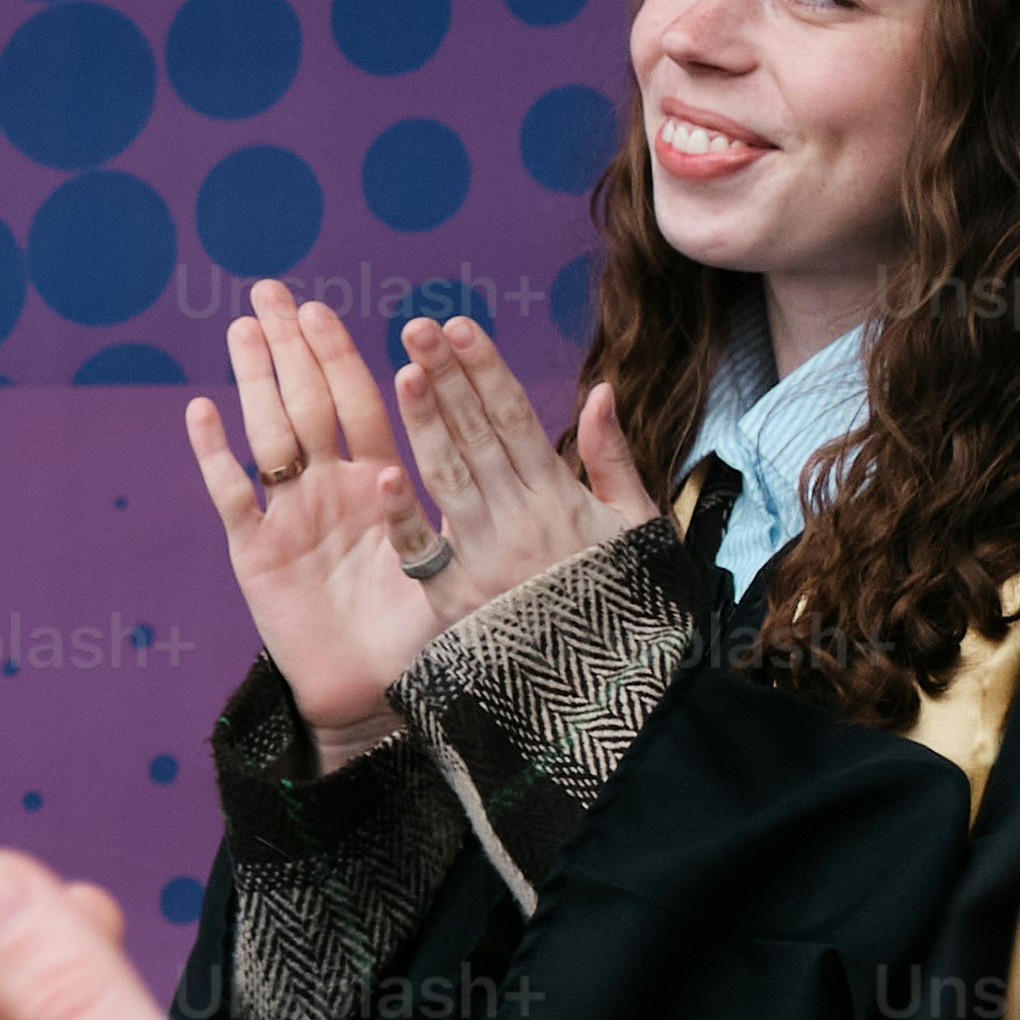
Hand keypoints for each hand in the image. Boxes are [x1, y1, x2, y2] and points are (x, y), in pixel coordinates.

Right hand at [183, 288, 444, 755]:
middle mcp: (329, 488)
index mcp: (378, 482)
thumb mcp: (458, 567)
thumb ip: (463, 512)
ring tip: (241, 329)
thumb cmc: (421, 633)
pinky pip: (232, 496)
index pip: (364, 404)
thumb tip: (481, 456)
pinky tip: (202, 411)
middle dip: (291, 345)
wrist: (372, 697)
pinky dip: (216, 455)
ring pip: (268, 434)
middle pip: (307, 402)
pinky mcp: (255, 553)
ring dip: (253, 381)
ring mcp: (289, 516)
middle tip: (272, 290)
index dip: (346, 357)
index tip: (331, 308)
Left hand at [395, 313, 657, 619]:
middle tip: (417, 327)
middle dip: (449, 378)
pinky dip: (406, 516)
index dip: (487, 371)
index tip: (461, 326)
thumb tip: (602, 390)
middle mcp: (522, 520)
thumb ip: (611, 459)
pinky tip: (385, 475)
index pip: (517, 419)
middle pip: (478, 436)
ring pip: (450, 477)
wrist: (603, 693)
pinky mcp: (457, 600)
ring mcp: (487, 558)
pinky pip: (426, 553)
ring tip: (404, 372)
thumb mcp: (634, 527)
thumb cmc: (620, 603)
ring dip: (426, 424)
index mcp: (562, 499)